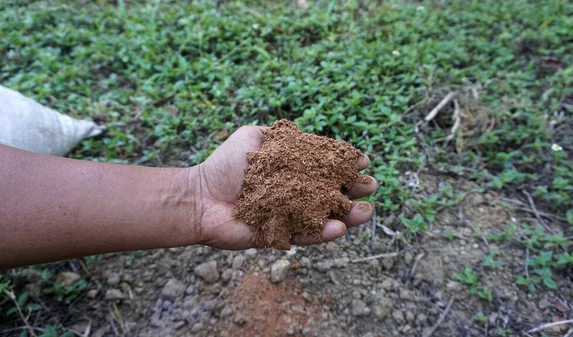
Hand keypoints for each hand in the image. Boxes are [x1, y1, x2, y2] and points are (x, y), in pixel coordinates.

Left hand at [194, 126, 377, 249]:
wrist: (201, 196)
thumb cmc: (225, 166)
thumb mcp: (252, 138)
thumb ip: (279, 135)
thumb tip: (304, 133)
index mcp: (291, 168)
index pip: (325, 166)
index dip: (344, 163)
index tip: (361, 160)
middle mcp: (295, 192)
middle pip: (332, 192)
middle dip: (354, 188)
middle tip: (370, 186)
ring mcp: (290, 215)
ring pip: (325, 216)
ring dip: (349, 215)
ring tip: (366, 212)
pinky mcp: (281, 235)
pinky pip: (306, 236)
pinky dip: (323, 233)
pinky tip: (339, 227)